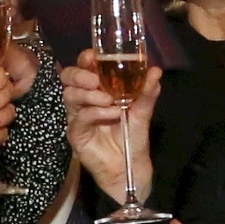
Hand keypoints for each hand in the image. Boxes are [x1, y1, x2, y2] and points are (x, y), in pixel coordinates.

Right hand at [61, 52, 161, 201]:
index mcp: (98, 88)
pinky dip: (95, 112)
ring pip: (70, 95)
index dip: (86, 59)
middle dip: (79, 74)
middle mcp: (84, 99)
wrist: (130, 166)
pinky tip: (111, 114)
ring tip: (109, 100)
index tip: (94, 56)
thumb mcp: (142, 111)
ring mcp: (77, 115)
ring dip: (89, 94)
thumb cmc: (132, 136)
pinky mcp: (76, 132)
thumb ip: (146, 91)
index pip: (85, 67)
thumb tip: (155, 71)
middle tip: (95, 79)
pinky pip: (79, 117)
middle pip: (69, 78)